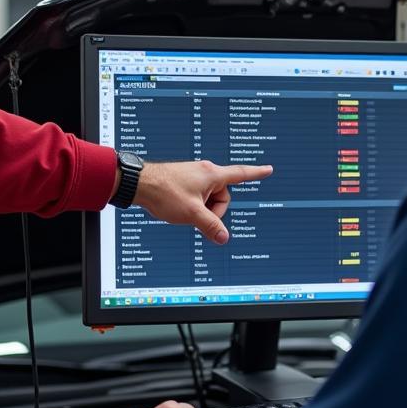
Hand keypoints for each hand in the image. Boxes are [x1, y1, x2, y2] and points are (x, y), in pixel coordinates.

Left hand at [132, 160, 272, 243]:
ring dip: (201, 208)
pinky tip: (178, 208)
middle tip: (196, 216)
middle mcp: (205, 172)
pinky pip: (198, 196)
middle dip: (213, 210)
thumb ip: (210, 226)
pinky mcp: (184, 181)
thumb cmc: (165, 192)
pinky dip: (193, 205)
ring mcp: (194, 176)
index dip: (256, 173)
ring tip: (183, 210)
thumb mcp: (191, 214)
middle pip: (222, 196)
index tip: (268, 169)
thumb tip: (224, 238)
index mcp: (212, 175)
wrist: (139, 183)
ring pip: (208, 198)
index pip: (241, 174)